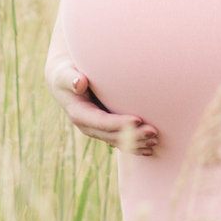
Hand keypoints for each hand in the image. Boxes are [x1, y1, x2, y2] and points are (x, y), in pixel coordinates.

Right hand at [45, 56, 159, 156]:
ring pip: (118, 141)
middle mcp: (88, 126)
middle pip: (112, 135)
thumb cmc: (66, 73)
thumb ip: (71, 78)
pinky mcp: (104, 130)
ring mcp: (97, 130)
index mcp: (79, 114)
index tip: (138, 119)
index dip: (119, 123)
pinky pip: (120, 141)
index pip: (101, 122)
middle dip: (133, 135)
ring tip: (155, 140)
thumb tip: (79, 82)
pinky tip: (149, 147)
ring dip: (137, 143)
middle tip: (153, 132)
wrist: (65, 82)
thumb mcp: (65, 74)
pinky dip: (135, 145)